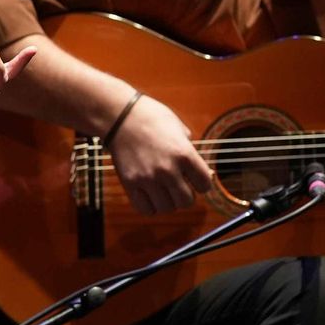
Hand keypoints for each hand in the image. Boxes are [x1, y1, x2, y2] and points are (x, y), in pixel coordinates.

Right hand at [108, 93, 214, 214]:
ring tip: (162, 190)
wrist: (119, 115)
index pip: (205, 185)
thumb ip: (190, 151)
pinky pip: (145, 209)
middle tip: (178, 186)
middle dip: (185, 195)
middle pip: (187, 201)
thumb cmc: (150, 118)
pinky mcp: (130, 183)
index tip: (194, 180)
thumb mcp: (178, 128)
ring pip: (167, 208)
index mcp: (184, 154)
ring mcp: (148, 178)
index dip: (201, 183)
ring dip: (167, 202)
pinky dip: (150, 206)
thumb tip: (202, 172)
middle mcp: (168, 169)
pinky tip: (149, 195)